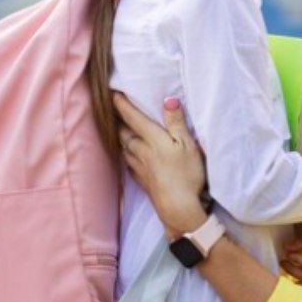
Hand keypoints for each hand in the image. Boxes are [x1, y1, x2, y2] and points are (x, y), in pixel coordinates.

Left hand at [114, 93, 206, 237]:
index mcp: (152, 139)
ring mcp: (139, 168)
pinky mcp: (142, 181)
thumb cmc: (186, 174)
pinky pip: (129, 163)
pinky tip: (131, 156)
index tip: (114, 94)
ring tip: (122, 131)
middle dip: (119, 122)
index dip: (122, 105)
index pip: (133, 118)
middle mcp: (141, 152)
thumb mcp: (188, 144)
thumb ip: (176, 122)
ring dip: (121, 138)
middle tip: (117, 112)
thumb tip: (168, 100)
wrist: (178, 207)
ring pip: (124, 148)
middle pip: (123, 133)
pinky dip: (127, 155)